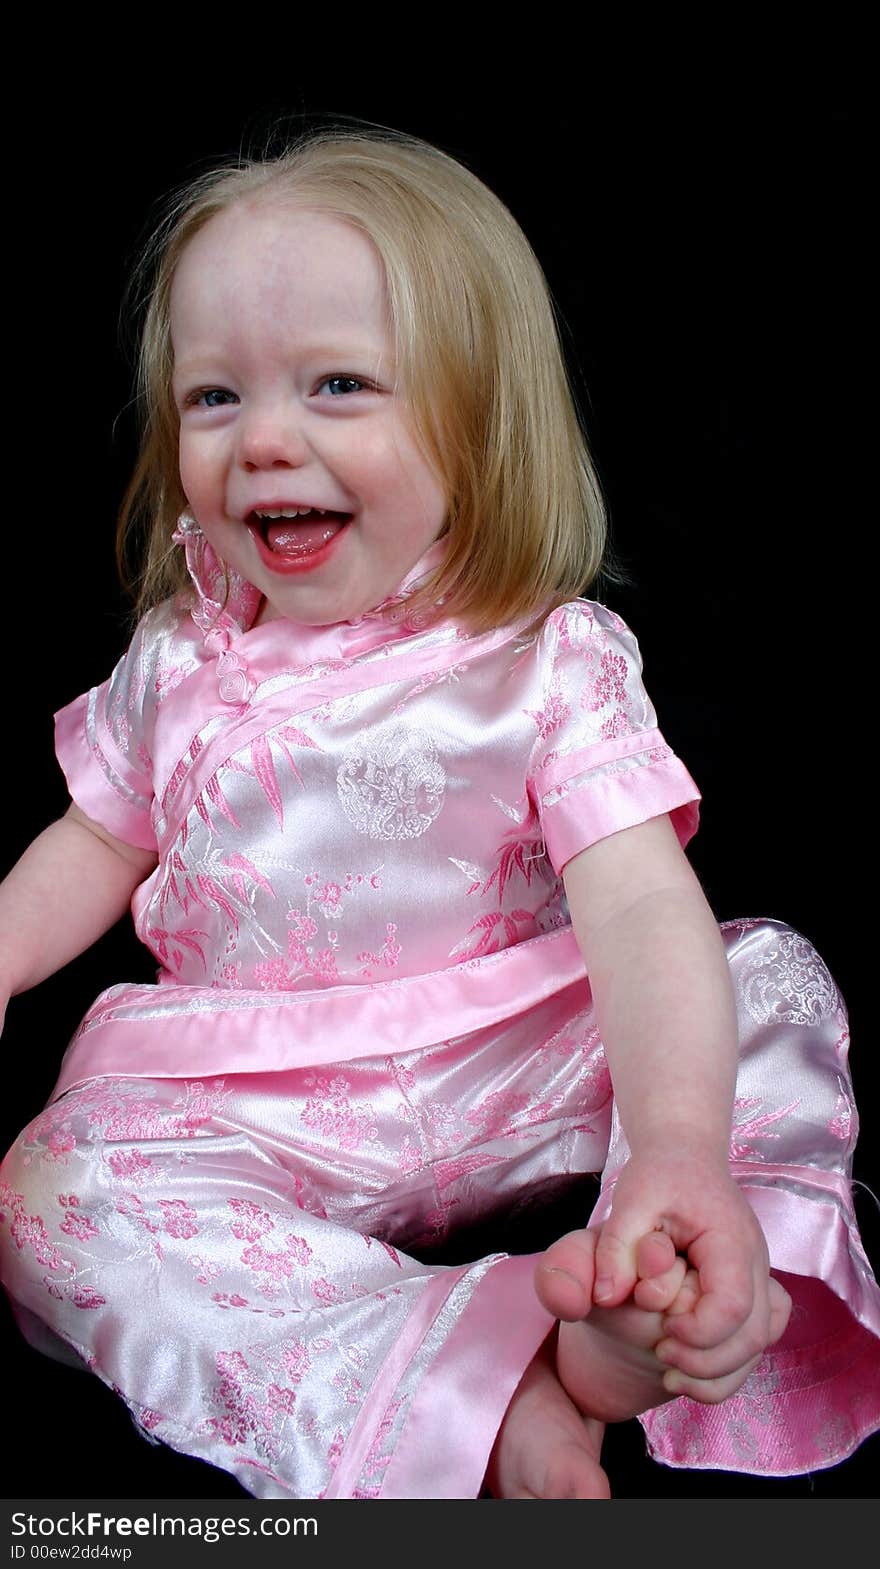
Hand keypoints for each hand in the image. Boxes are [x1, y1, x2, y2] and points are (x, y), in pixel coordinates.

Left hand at [591, 1138, 791, 1396]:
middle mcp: (756, 1262)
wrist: (685, 1156)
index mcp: (730, 1239)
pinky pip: (756, 1338)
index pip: (734, 1304)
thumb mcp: (629, 1200)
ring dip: (719, 1371)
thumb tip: (607, 1297)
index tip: (662, 1333)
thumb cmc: (659, 1176)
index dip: (699, 1332)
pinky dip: (729, 1363)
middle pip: (753, 1334)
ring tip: (670, 1373)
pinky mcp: (752, 1290)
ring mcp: (759, 1277)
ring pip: (759, 1343)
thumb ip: (615, 1246)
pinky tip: (690, 1367)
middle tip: (660, 1356)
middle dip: (707, 1361)